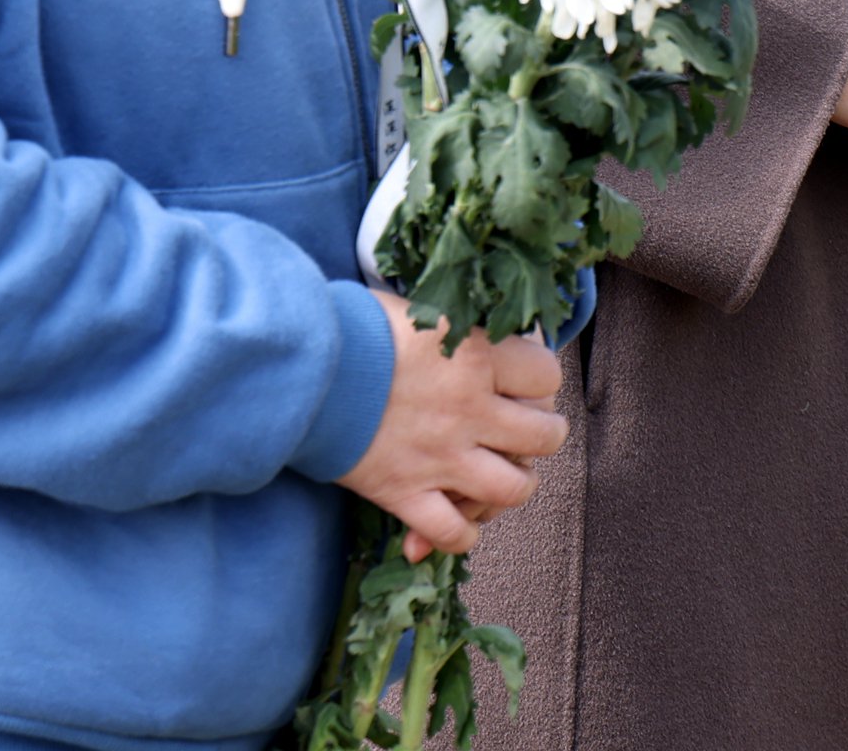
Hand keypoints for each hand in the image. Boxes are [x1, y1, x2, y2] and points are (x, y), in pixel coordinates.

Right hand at [334, 293, 567, 556]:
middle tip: (526, 433)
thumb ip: (459, 330)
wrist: (300, 365)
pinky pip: (452, 531)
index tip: (524, 382)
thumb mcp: (420, 312)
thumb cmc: (358, 327)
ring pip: (512, 489)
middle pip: (544, 437)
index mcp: (477, 355)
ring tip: (501, 479)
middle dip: (543, 436)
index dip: (540, 381)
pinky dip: (459, 535)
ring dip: (513, 487)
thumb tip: (479, 336)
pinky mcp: (404, 491)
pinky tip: (456, 522)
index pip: (547, 375)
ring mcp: (441, 455)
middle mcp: (470, 408)